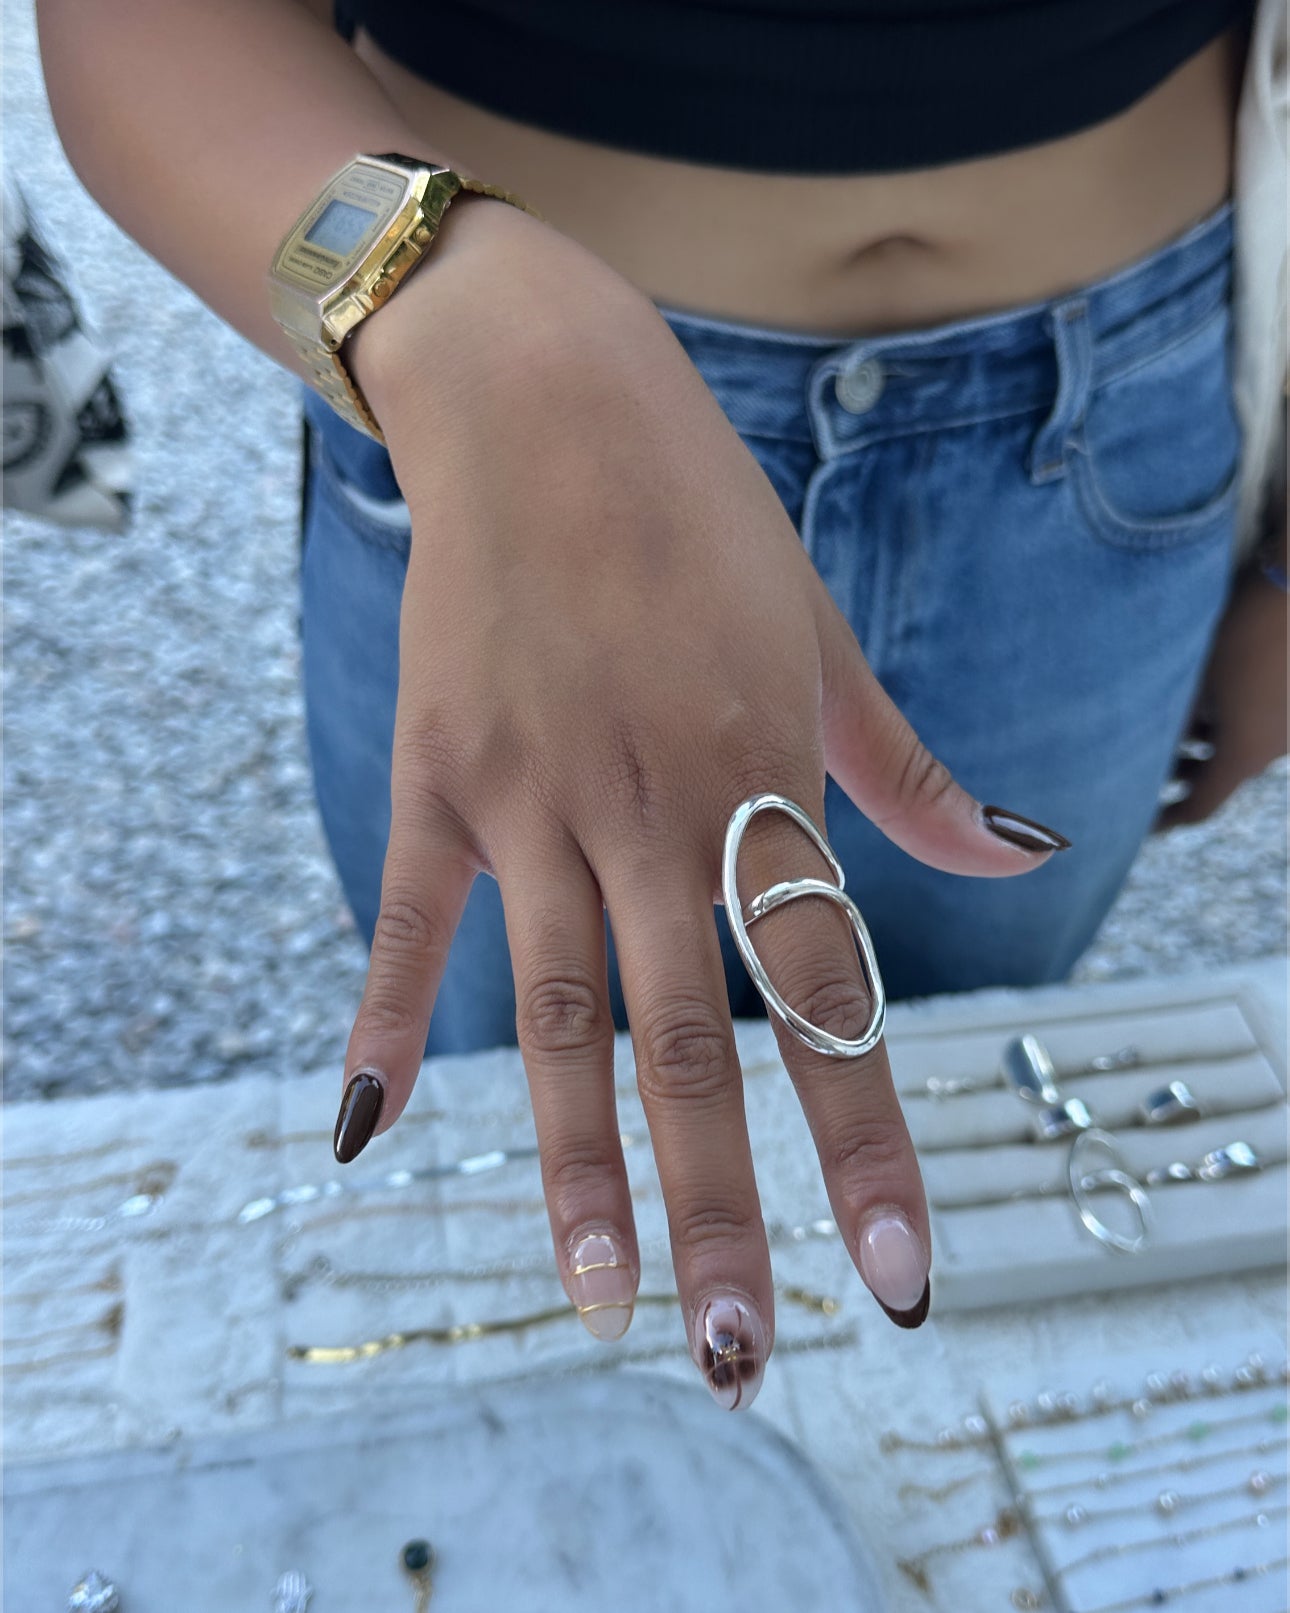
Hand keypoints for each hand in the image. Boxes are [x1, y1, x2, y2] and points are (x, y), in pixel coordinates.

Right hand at [333, 201, 1068, 1406]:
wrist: (541, 399)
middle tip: (734, 1351)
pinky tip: (364, 1136)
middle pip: (685, 1040)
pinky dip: (381, 1024)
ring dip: (573, 1163)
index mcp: (755, 774)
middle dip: (721, 1204)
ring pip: (551, 1011)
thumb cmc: (700, 517)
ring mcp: (527, 796)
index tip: (904, 1275)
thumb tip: (996, 857)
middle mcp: (646, 806)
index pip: (825, 991)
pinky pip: (409, 920)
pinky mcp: (436, 775)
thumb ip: (896, 767)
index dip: (869, 1143)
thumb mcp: (819, 634)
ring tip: (598, 1295)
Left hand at [1155, 542, 1288, 830]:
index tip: (1145, 825)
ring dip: (1204, 747)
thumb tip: (1144, 754)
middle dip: (1183, 776)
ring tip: (1169, 730)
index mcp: (1245, 754)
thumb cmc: (1238, 633)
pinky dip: (1226, 724)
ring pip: (1239, 748)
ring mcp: (1289, 725)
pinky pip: (1257, 726)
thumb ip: (1171, 726)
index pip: (1202, 805)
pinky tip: (1204, 700)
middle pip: (1221, 777)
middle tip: (1146, 772)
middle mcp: (1274, 749)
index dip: (1170, 818)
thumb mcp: (1193, 683)